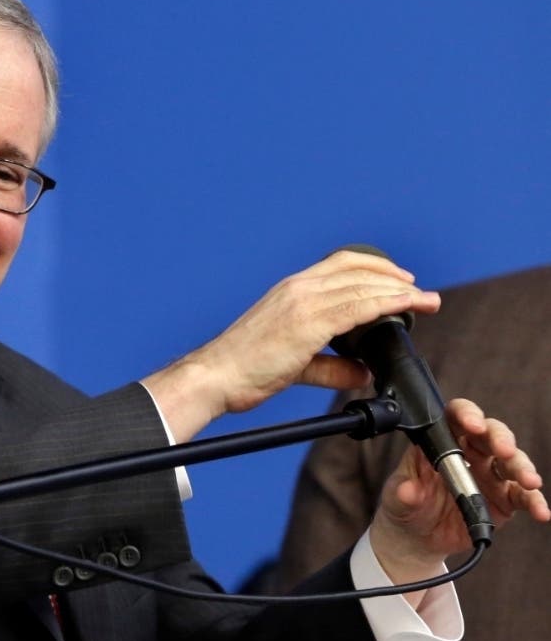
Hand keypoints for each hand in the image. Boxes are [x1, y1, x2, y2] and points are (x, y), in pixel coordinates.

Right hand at [142, 250, 440, 439]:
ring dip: (399, 291)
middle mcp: (298, 288)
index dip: (375, 268)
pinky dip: (388, 303)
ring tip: (424, 300)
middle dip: (395, 278)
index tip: (399, 281)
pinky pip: (358, 306)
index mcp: (290, 290)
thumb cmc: (244, 369)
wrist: (216, 376)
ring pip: (363, 286)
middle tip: (420, 292)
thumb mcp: (295, 364)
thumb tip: (361, 372)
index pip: (340, 264)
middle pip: (358, 269)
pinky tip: (406, 307)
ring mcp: (302, 302)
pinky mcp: (307, 323)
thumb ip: (331, 366)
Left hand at [370, 398, 549, 602]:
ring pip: (512, 462)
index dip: (467, 415)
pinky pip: (522, 496)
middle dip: (501, 440)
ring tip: (529, 481)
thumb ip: (403, 492)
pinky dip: (534, 502)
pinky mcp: (503, 500)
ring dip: (523, 468)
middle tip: (504, 451)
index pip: (457, 418)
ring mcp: (490, 476)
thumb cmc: (404, 505)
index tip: (473, 424)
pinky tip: (540, 510)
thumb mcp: (396, 497)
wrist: (416, 537)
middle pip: (492, 435)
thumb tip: (409, 490)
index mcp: (442, 442)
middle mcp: (470, 453)